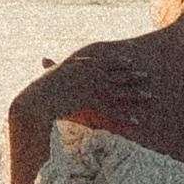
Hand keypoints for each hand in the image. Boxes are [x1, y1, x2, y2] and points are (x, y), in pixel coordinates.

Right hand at [8, 42, 154, 139]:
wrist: (32, 101)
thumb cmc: (37, 92)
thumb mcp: (47, 78)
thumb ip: (52, 70)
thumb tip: (47, 64)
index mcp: (78, 66)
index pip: (102, 62)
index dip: (117, 62)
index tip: (129, 61)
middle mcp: (87, 73)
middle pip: (115, 74)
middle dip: (132, 75)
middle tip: (148, 76)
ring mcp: (89, 86)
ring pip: (118, 90)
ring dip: (135, 93)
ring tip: (150, 96)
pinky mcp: (89, 101)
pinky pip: (110, 110)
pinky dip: (124, 116)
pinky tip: (136, 121)